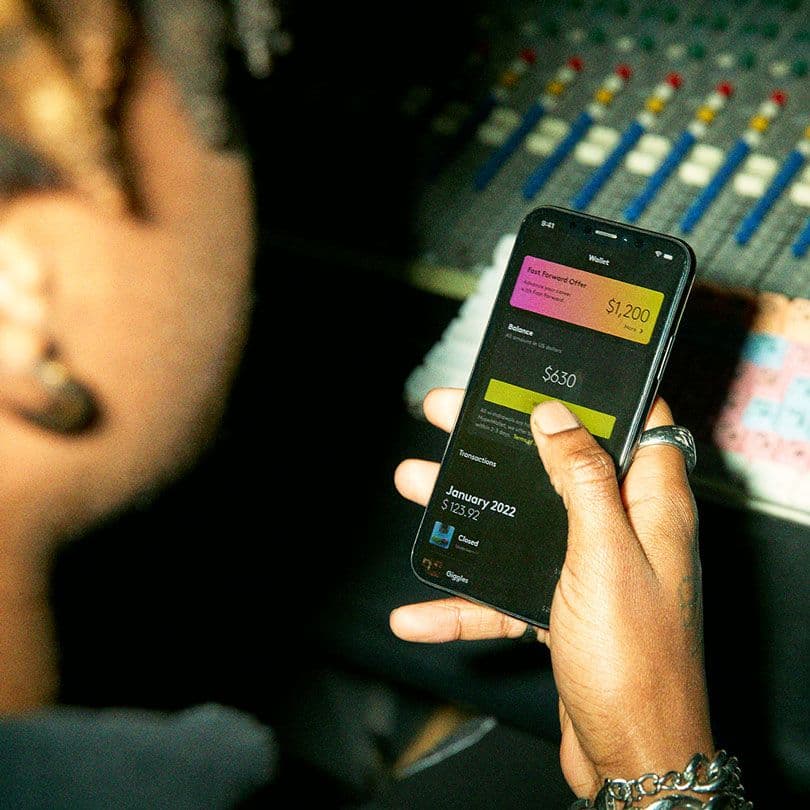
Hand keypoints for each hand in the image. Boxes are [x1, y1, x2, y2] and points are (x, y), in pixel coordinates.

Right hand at [390, 388, 713, 799]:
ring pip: (522, 522)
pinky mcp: (559, 607)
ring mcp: (587, 569)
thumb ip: (583, 480)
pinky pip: (503, 590)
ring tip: (415, 483)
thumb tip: (557, 417)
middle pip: (557, 464)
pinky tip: (418, 610)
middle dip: (503, 438)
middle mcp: (619, 531)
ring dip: (468, 508)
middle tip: (451, 415)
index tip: (551, 371)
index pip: (637, 425)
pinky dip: (462, 599)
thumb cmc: (636, 660)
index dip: (599, 393)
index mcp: (649, 507)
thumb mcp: (605, 555)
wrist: (633, 755)